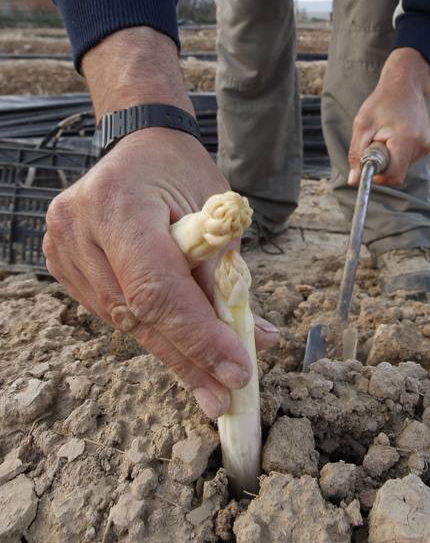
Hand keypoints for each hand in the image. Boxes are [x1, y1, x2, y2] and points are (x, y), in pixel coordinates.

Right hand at [43, 129, 278, 418]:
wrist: (139, 146)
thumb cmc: (182, 174)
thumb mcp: (218, 214)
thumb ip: (228, 277)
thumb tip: (255, 341)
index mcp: (118, 202)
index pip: (156, 286)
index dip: (196, 335)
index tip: (236, 369)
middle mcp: (78, 225)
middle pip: (137, 312)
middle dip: (187, 358)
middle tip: (223, 396)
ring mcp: (62, 245)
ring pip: (123, 320)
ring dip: (170, 352)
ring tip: (210, 380)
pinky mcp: (60, 262)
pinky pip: (110, 311)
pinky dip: (148, 328)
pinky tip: (178, 344)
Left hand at [347, 47, 429, 186]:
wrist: (407, 82)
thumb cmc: (382, 101)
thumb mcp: (363, 125)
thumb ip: (357, 154)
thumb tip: (353, 181)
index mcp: (406, 141)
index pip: (392, 176)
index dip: (377, 175)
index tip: (367, 162)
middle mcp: (422, 146)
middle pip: (397, 172)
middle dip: (382, 163)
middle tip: (375, 141)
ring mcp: (428, 146)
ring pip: (402, 165)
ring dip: (390, 156)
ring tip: (386, 132)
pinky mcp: (428, 144)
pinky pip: (408, 157)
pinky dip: (398, 151)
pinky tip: (395, 132)